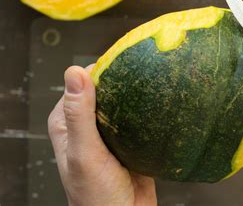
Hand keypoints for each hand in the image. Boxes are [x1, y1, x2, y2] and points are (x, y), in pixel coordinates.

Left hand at [48, 66, 156, 205]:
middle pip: (109, 89)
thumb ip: (79, 115)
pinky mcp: (133, 139)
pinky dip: (152, 110)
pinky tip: (163, 104)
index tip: (124, 60)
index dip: (104, 69)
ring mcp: (112, 131)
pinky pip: (143, 117)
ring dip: (141, 94)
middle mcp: (89, 123)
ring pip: (128, 102)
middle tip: (147, 69)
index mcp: (68, 122)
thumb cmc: (97, 197)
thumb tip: (74, 72)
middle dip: (126, 79)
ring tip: (158, 82)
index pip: (85, 82)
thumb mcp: (85, 153)